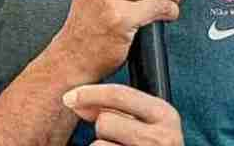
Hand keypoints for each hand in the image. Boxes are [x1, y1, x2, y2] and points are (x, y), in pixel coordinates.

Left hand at [63, 84, 182, 145]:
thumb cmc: (149, 144)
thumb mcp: (142, 122)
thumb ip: (113, 107)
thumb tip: (73, 101)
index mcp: (165, 114)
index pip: (119, 94)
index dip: (88, 93)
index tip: (68, 98)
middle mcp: (163, 137)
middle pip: (105, 121)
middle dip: (103, 130)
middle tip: (117, 139)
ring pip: (99, 144)